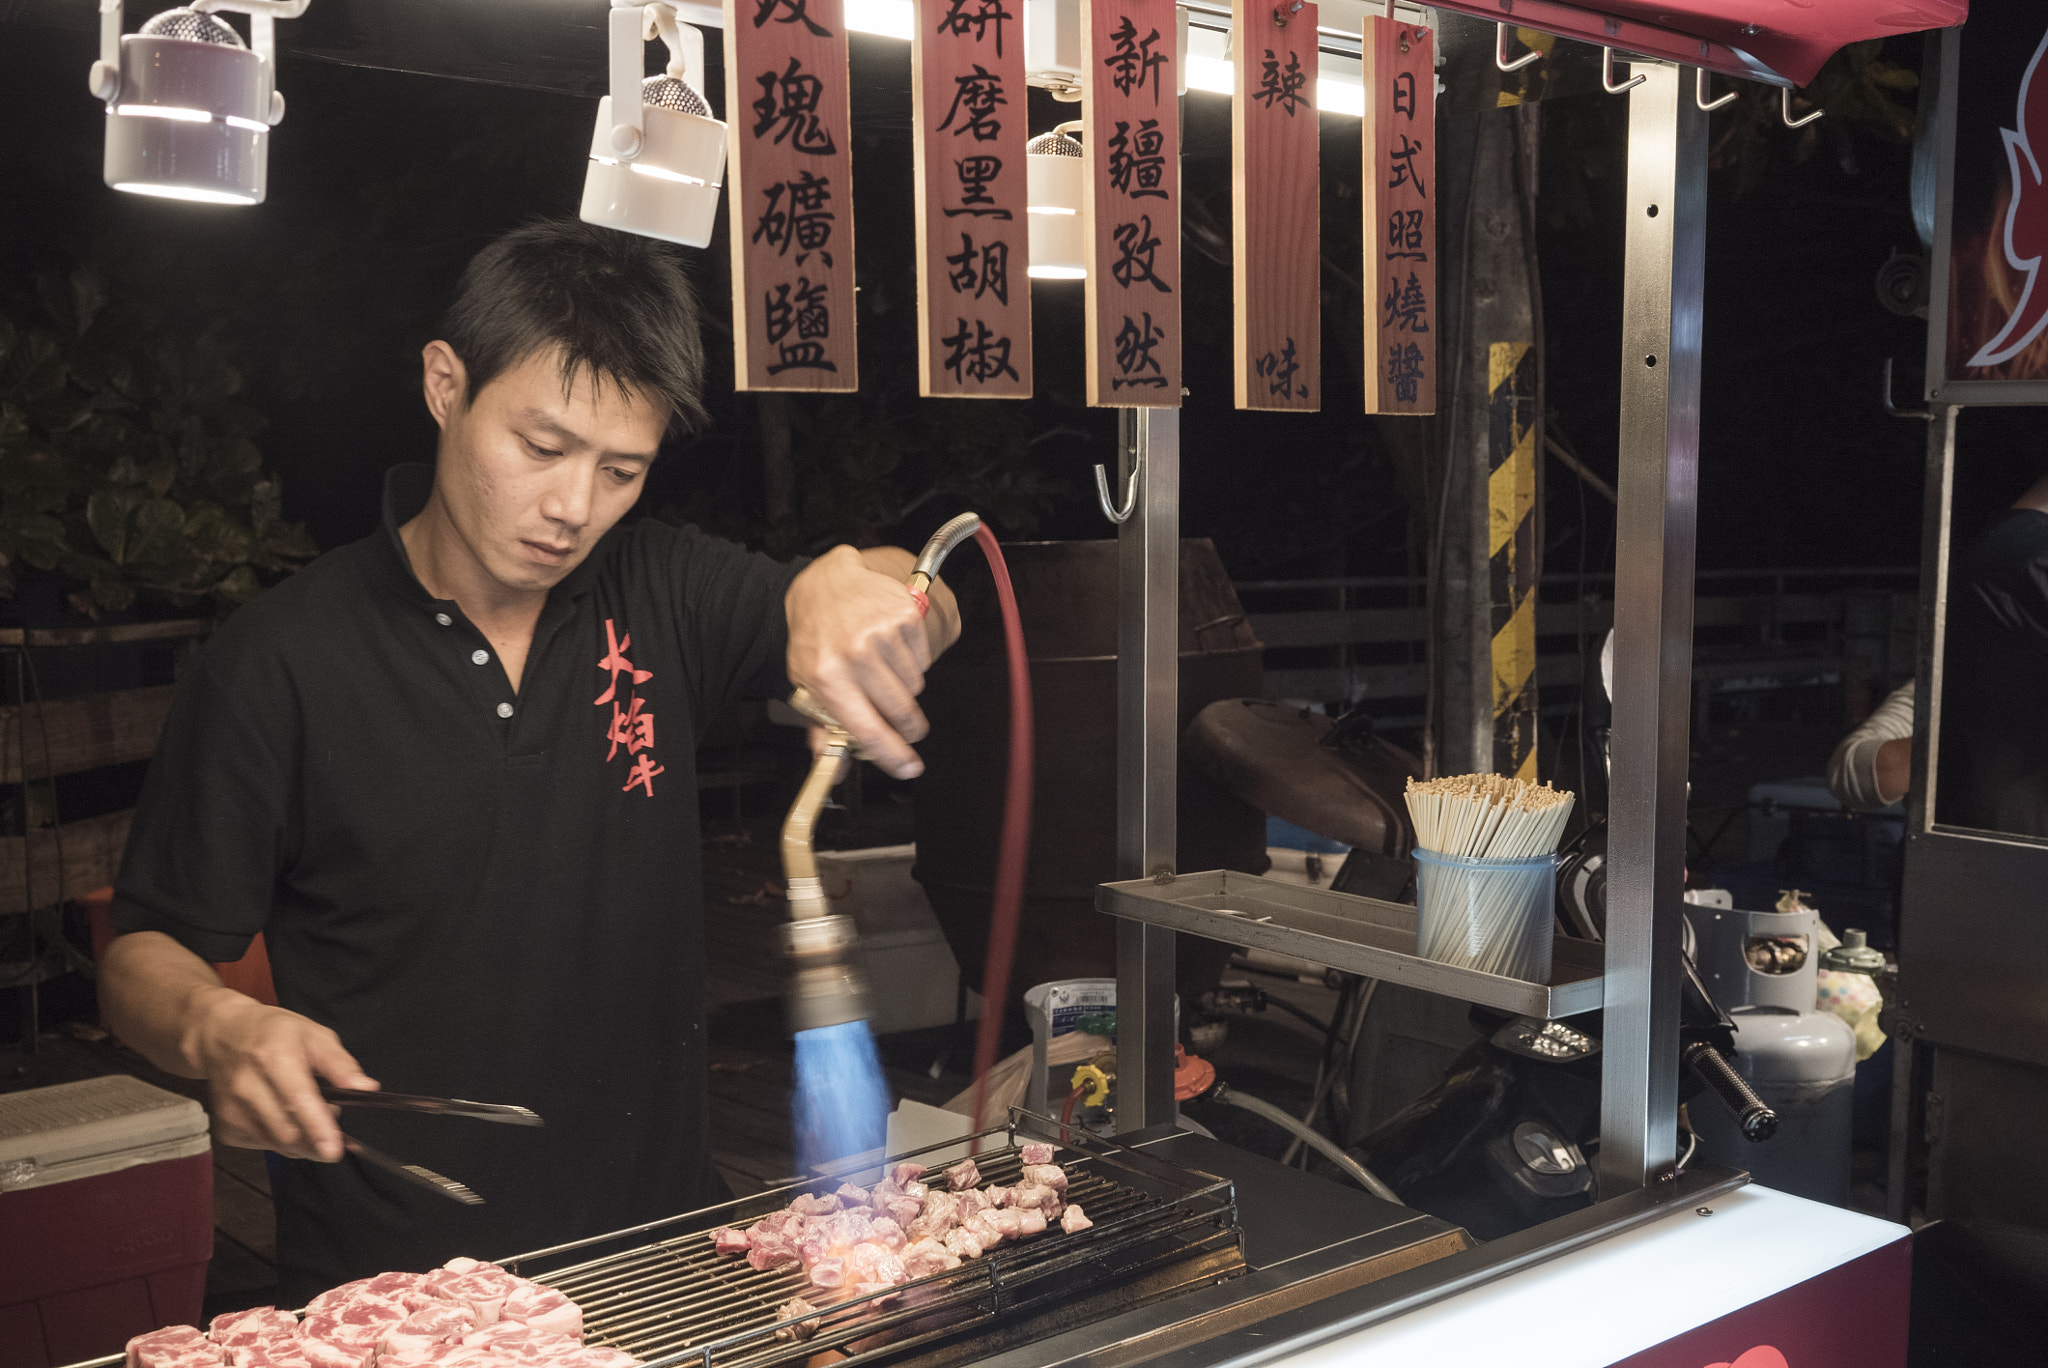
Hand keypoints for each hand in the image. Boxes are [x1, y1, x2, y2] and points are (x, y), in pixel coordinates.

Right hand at [187, 987, 378, 1161]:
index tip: (334, 1150)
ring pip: (278, 1144)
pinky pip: (264, 1146)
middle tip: (330, 1111)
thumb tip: (366, 1088)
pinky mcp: (225, 1128)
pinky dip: (283, 1139)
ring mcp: (232, 1110)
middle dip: (318, 1134)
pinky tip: (283, 1115)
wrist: (220, 1037)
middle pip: (288, 1130)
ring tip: (306, 1109)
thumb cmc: (273, 1033)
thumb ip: (340, 1064)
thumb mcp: (314, 1035)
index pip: (297, 1099)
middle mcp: (247, 1086)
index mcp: (273, 1057)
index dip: (318, 1127)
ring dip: (303, 1138)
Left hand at [786, 545, 932, 778]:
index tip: (910, 768)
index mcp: (828, 678)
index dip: (893, 755)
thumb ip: (824, 728)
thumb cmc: (817, 638)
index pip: (868, 729)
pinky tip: (890, 649)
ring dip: (904, 688)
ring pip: (914, 687)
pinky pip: (923, 661)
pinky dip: (912, 663)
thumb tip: (837, 769)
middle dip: (907, 726)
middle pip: (901, 712)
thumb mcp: (807, 683)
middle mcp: (856, 655)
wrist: (827, 584)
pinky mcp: (905, 616)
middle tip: (904, 725)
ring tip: (882, 670)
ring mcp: (883, 633)